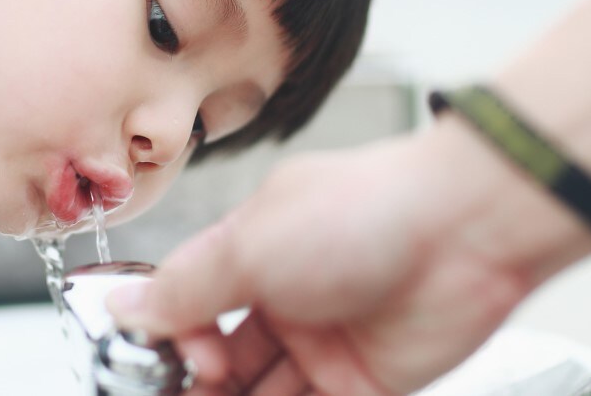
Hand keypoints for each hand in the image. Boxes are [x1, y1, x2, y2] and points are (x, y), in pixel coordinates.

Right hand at [108, 124, 589, 394]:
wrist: (464, 232)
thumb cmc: (363, 212)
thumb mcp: (249, 247)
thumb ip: (184, 289)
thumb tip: (126, 306)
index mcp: (250, 250)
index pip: (187, 303)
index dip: (168, 337)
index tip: (160, 361)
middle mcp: (284, 297)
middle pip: (219, 356)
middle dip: (195, 381)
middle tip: (190, 388)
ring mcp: (323, 343)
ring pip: (258, 391)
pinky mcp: (362, 384)